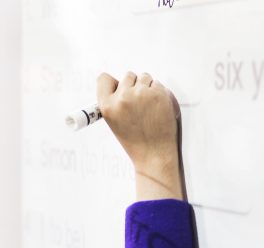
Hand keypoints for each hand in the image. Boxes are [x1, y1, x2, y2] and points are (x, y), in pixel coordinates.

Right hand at [97, 71, 183, 200]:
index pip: (104, 79)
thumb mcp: (115, 122)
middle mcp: (122, 98)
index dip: (113, 83)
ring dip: (148, 87)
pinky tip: (159, 108)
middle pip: (128, 75)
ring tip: (150, 107)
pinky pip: (158, 84)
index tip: (120, 89)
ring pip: (144, 77)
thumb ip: (114, 102)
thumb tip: (120, 82)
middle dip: (134, 86)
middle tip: (140, 105)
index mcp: (107, 106)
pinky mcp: (158, 94)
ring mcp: (141, 95)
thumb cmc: (136, 140)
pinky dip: (160, 93)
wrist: (155, 155)